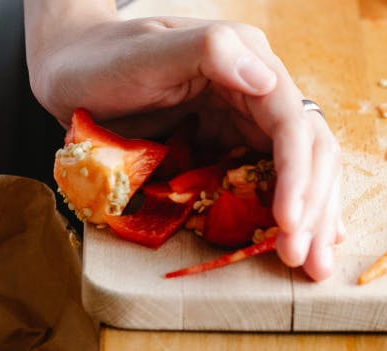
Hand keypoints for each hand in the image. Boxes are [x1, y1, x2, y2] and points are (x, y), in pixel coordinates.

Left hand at [26, 14, 344, 279]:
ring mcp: (243, 123)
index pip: (292, 123)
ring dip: (311, 218)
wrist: (71, 72)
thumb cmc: (103, 58)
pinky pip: (266, 183)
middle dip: (312, 207)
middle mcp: (257, 93)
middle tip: (302, 259)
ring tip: (314, 264)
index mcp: (249, 62)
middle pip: (308, 152)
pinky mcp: (226, 149)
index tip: (288, 221)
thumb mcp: (149, 50)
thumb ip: (210, 50)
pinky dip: (288, 212)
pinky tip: (302, 239)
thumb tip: (268, 79)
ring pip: (298, 171)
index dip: (298, 175)